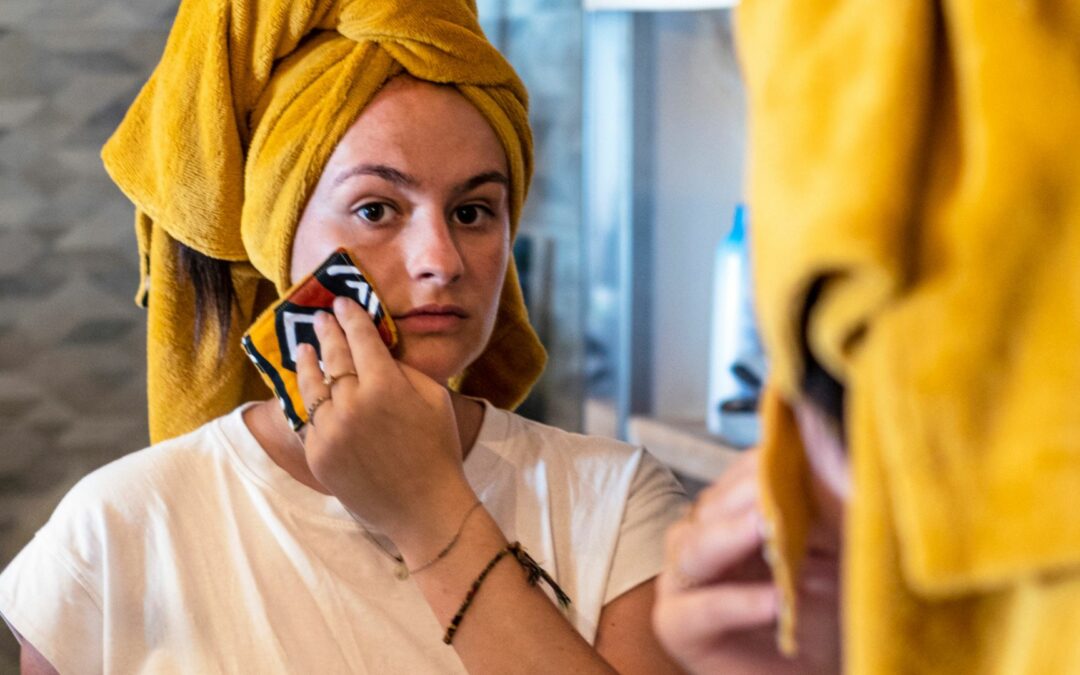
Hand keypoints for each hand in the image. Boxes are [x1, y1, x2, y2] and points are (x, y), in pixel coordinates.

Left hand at [295, 296, 476, 549]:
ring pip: (312, 386)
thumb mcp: (433, 397)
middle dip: (328, 332)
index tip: (342, 303)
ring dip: (307, 362)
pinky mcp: (317, 454)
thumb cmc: (438, 448)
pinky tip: (305, 390)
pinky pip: (307, 419)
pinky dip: (306, 401)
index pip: (360, 338)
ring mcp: (330, 430)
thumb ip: (401, 369)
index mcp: (384, 384)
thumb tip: (375, 352)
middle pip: (334, 356)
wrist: (424, 507)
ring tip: (304, 349)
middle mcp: (351, 403)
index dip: (350, 316)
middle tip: (321, 317)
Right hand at [652, 452, 840, 673]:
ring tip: (766, 530)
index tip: (800, 455)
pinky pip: (699, 609)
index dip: (766, 464)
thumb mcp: (841, 550)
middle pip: (711, 504)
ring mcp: (685, 581)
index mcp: (737, 513)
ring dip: (729, 537)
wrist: (826, 670)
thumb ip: (828, 500)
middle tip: (782, 485)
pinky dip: (736, 603)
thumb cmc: (831, 615)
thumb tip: (820, 438)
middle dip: (746, 494)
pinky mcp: (679, 626)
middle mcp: (703, 538)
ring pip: (691, 546)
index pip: (741, 474)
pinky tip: (775, 602)